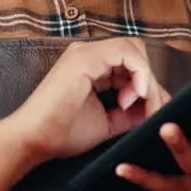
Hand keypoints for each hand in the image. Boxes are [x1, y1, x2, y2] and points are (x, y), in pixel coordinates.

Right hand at [9, 37, 169, 162]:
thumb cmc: (62, 132)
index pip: (131, 63)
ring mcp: (86, 52)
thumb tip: (155, 107)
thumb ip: (131, 112)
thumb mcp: (108, 120)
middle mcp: (89, 53)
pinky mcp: (85, 58)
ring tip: (144, 105)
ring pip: (134, 50)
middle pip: (136, 52)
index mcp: (92, 66)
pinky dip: (140, 73)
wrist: (34, 140)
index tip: (147, 111)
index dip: (147, 84)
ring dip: (147, 79)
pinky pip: (127, 54)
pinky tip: (137, 95)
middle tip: (151, 108)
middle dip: (150, 80)